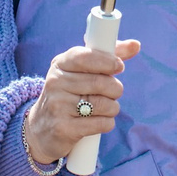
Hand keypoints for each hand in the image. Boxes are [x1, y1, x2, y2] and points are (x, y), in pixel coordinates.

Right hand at [24, 38, 137, 168]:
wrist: (40, 130)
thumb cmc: (68, 96)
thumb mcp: (79, 72)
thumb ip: (107, 57)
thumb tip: (135, 45)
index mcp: (60, 65)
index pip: (85, 56)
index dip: (107, 61)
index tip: (119, 66)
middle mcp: (55, 82)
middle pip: (100, 82)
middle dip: (115, 89)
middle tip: (113, 92)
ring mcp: (58, 106)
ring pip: (104, 104)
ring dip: (112, 108)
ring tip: (104, 108)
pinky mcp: (64, 128)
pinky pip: (101, 124)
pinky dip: (107, 123)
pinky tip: (98, 122)